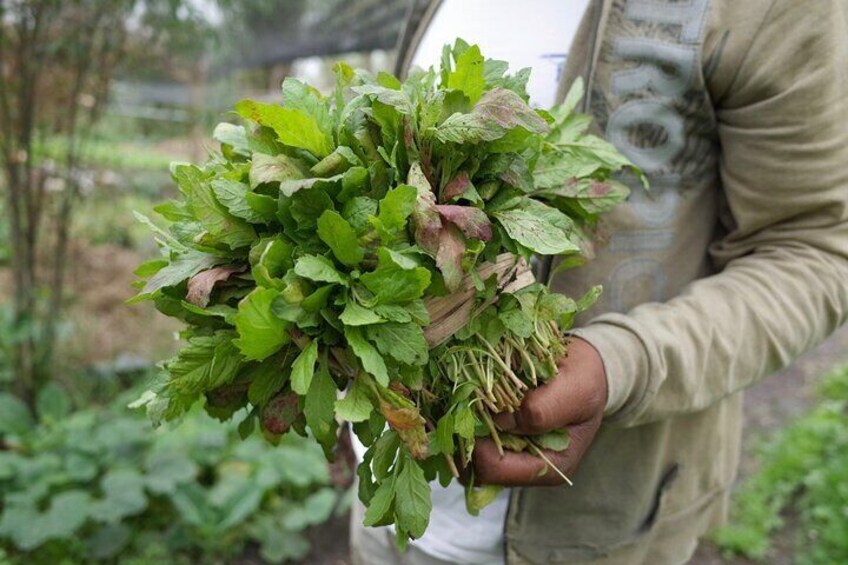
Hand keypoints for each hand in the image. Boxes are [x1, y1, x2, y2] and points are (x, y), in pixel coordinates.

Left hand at [472, 337, 607, 485]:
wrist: (583, 370)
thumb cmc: (584, 382)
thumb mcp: (575, 390)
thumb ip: (543, 410)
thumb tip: (501, 421)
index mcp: (548, 468)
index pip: (494, 470)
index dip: (478, 442)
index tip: (475, 409)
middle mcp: (524, 468)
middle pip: (473, 467)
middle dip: (462, 436)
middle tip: (458, 402)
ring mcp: (508, 454)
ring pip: (465, 454)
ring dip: (458, 427)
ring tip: (460, 398)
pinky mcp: (497, 438)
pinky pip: (467, 437)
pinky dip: (461, 418)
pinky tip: (464, 396)